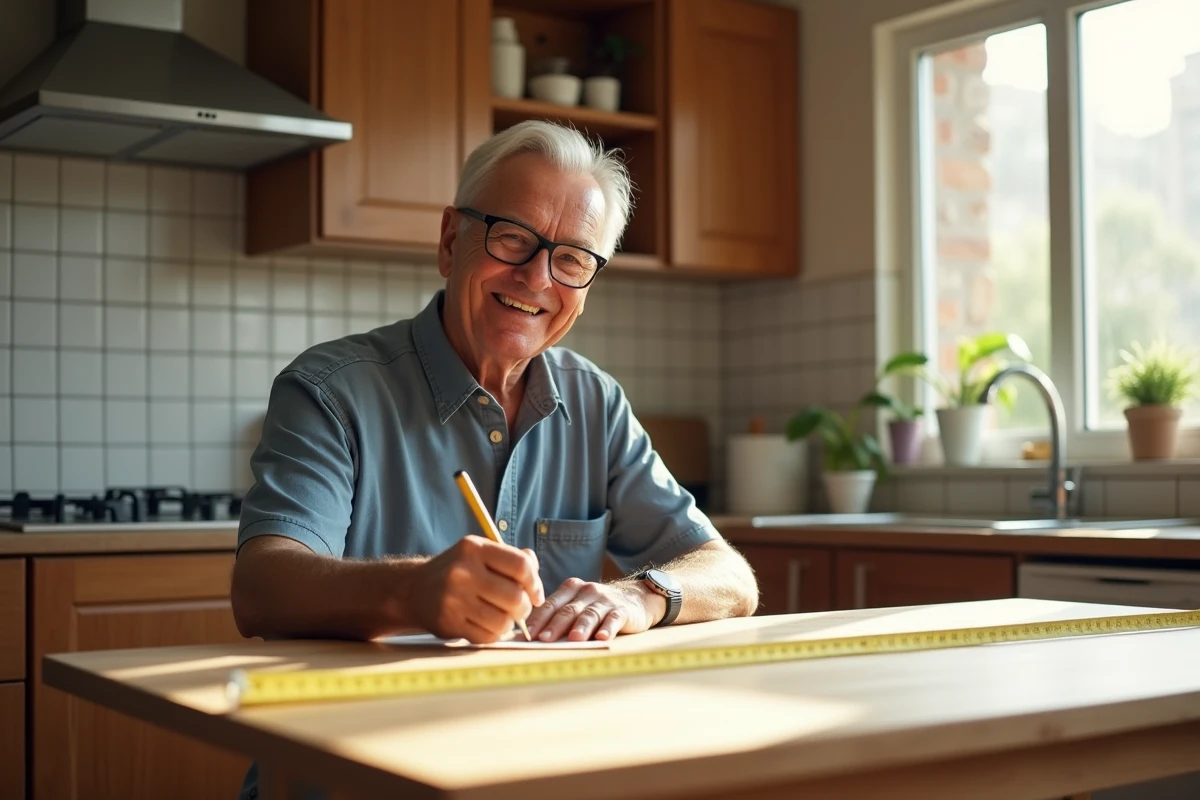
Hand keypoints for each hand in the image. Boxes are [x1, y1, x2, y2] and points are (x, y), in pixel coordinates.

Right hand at [407, 536, 543, 643]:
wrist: (414, 589)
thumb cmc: (457, 571)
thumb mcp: (480, 554)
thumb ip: (512, 559)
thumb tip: (535, 576)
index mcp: (474, 548)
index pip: (521, 566)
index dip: (535, 583)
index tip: (536, 595)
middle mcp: (462, 571)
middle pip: (515, 597)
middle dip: (524, 608)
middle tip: (520, 609)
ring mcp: (453, 598)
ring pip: (503, 621)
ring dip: (509, 623)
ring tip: (502, 617)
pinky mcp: (448, 623)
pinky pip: (487, 636)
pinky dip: (493, 634)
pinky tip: (486, 625)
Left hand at [525, 577, 666, 641]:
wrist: (637, 598)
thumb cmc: (597, 608)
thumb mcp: (578, 606)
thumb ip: (558, 617)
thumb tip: (530, 639)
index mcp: (571, 588)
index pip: (551, 604)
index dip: (538, 620)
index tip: (527, 635)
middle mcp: (587, 591)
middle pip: (568, 610)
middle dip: (555, 625)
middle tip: (544, 639)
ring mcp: (605, 600)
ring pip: (590, 614)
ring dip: (581, 627)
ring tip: (574, 639)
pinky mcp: (623, 610)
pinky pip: (613, 619)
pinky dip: (608, 628)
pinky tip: (602, 638)